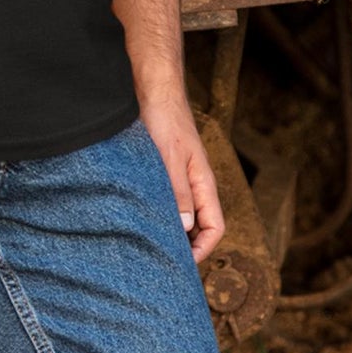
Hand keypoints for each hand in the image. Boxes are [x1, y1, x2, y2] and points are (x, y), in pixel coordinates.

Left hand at [138, 91, 225, 264]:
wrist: (153, 88)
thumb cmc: (163, 118)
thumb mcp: (169, 157)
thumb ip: (178, 192)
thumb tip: (186, 227)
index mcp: (203, 183)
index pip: (214, 227)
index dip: (202, 250)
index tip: (182, 264)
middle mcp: (194, 184)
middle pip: (198, 227)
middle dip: (185, 247)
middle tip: (160, 263)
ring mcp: (178, 179)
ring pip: (180, 215)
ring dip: (168, 231)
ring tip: (146, 247)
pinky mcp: (162, 173)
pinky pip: (165, 202)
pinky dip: (156, 214)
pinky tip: (136, 221)